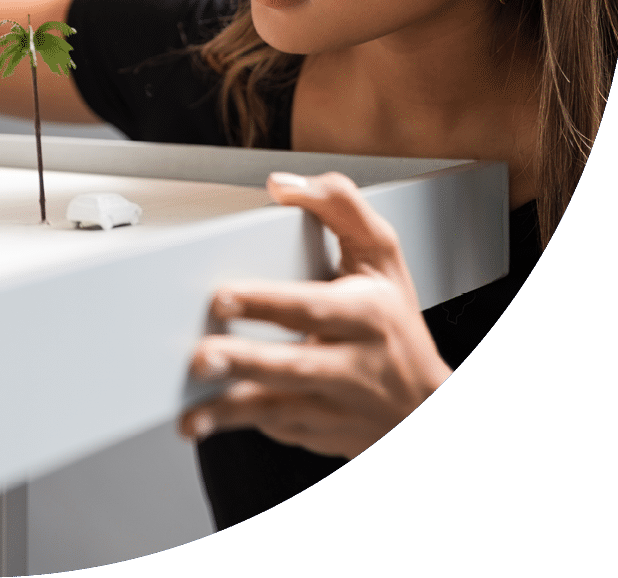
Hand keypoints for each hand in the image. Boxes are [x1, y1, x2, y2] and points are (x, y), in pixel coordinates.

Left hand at [179, 171, 452, 459]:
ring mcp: (338, 407)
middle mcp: (354, 366)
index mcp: (367, 316)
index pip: (313, 308)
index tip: (223, 297)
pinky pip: (277, 430)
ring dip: (230, 413)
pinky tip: (204, 422)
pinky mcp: (319, 433)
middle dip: (244, 362)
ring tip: (190, 415)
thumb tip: (281, 185)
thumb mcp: (382, 255)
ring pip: (280, 412)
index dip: (267, 303)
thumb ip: (338, 205)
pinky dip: (241, 427)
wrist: (427, 408)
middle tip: (200, 356)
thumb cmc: (395, 322)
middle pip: (294, 366)